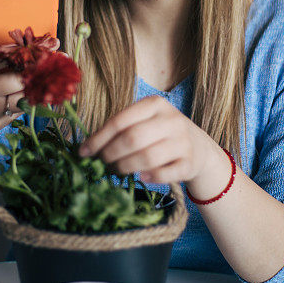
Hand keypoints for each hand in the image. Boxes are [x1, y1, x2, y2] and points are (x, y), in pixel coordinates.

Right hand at [0, 47, 26, 147]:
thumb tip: (24, 52)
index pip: (8, 56)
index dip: (25, 53)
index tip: (35, 51)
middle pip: (20, 80)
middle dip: (32, 74)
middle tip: (38, 69)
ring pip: (24, 98)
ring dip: (30, 90)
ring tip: (29, 84)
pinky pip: (18, 111)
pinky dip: (20, 103)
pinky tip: (14, 98)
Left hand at [78, 95, 218, 184]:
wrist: (200, 148)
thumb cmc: (162, 134)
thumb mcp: (145, 122)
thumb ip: (121, 129)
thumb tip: (88, 148)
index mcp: (155, 104)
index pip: (120, 121)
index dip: (98, 138)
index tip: (83, 152)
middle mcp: (171, 120)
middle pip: (132, 138)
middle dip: (110, 154)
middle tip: (101, 163)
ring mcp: (183, 142)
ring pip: (146, 157)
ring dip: (125, 167)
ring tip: (116, 171)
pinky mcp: (190, 163)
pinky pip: (164, 174)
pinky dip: (148, 177)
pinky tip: (140, 177)